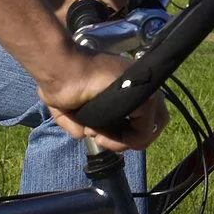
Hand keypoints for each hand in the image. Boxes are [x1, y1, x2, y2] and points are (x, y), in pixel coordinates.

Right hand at [40, 49, 168, 151]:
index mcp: (126, 85)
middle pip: (155, 122)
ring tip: (101, 138)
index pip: (143, 116)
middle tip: (104, 140)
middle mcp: (138, 85)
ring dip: (124, 143)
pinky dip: (125, 141)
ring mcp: (143, 88)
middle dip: (130, 140)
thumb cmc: (60, 83)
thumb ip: (79, 123)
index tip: (99, 135)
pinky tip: (103, 136)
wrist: (58, 70)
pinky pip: (144, 130)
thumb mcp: (70, 110)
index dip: (124, 133)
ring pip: (151, 129)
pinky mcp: (142, 95)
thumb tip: (86, 133)